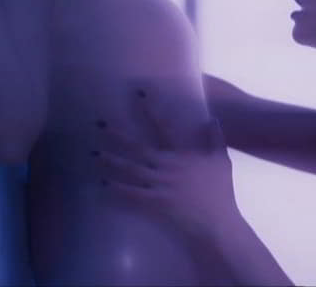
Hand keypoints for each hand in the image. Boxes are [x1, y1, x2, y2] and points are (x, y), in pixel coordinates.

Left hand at [96, 90, 239, 238]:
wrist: (218, 222)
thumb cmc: (221, 192)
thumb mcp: (221, 161)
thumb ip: (215, 139)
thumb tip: (212, 118)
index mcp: (182, 154)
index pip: (164, 126)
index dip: (152, 109)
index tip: (139, 94)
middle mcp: (167, 166)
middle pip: (137, 148)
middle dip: (117, 135)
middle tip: (99, 124)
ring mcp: (160, 184)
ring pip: (130, 170)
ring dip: (111, 161)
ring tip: (94, 153)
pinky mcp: (155, 202)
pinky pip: (132, 194)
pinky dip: (117, 189)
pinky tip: (103, 183)